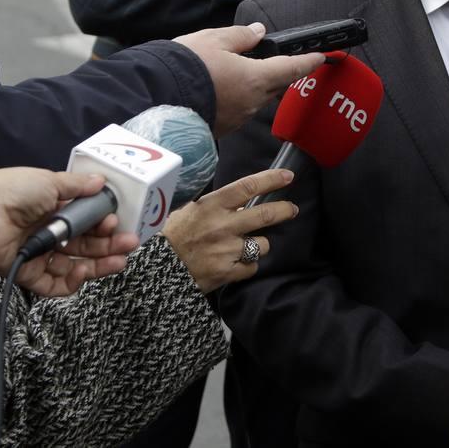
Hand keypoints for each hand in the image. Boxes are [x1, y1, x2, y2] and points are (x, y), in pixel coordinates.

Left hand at [0, 168, 140, 297]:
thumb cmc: (12, 192)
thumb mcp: (49, 182)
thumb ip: (77, 186)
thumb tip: (101, 182)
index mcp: (54, 209)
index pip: (87, 221)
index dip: (104, 223)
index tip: (117, 220)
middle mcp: (49, 232)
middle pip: (85, 245)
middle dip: (109, 245)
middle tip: (128, 243)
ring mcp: (40, 255)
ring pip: (75, 266)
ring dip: (99, 265)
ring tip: (119, 261)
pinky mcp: (30, 274)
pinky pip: (54, 285)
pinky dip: (71, 283)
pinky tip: (84, 272)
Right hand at [162, 167, 298, 292]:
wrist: (157, 269)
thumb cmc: (171, 236)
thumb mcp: (190, 211)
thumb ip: (215, 206)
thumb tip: (240, 202)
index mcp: (212, 206)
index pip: (248, 187)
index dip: (271, 180)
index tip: (287, 177)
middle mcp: (223, 226)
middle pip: (265, 215)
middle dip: (284, 210)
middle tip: (292, 209)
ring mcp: (227, 250)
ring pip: (262, 244)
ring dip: (259, 244)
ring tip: (246, 246)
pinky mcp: (227, 272)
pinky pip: (252, 267)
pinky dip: (247, 265)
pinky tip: (236, 263)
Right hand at [174, 22, 324, 135]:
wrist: (156, 98)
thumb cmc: (187, 66)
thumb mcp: (215, 39)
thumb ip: (241, 36)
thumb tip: (258, 32)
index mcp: (256, 78)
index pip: (292, 68)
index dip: (308, 61)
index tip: (321, 57)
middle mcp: (252, 102)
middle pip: (275, 85)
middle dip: (281, 74)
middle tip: (282, 62)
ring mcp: (237, 118)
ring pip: (255, 99)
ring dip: (254, 86)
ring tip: (239, 71)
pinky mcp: (221, 128)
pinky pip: (237, 110)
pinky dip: (235, 98)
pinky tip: (221, 89)